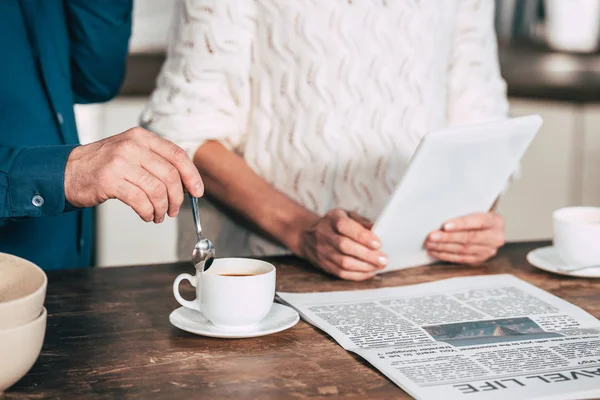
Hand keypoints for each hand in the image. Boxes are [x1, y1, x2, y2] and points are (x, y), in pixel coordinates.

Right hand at [64, 127, 203, 222]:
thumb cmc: (103, 165)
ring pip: (157, 190)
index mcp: (141, 137)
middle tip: (174, 209)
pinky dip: (148, 212)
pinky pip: (141, 201)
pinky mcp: (110, 180)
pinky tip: (146, 215)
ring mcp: (120, 162)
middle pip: (170, 175)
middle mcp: (132, 146)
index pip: (177, 154)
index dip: (192, 175)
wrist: (67, 171)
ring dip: (162, 208)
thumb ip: (156, 161)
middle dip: (177, 198)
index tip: (197, 191)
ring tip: (158, 215)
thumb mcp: (131, 152)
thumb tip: (186, 182)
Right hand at [295, 209, 387, 280]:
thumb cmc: (333, 224)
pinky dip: (358, 275)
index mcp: (332, 218)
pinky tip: (370, 272)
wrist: (306, 236)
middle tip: (383, 259)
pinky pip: (342, 273)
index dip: (362, 236)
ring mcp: (323, 251)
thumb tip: (377, 230)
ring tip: (379, 266)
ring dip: (364, 267)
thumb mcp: (346, 215)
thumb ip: (361, 221)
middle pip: (345, 246)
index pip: (344, 226)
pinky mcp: (324, 265)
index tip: (378, 243)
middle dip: (367, 255)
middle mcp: (324, 235)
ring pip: (343, 263)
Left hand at [425, 212, 504, 265]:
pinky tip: (435, 251)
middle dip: (448, 238)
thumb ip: (462, 211)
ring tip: (429, 243)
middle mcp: (495, 237)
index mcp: (496, 221)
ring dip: (443, 247)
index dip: (461, 224)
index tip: (445, 226)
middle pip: (469, 238)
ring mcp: (488, 251)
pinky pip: (460, 259)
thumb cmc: (475, 214)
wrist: (485, 226)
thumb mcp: (474, 208)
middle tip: (431, 236)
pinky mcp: (479, 259)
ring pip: (463, 250)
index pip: (478, 222)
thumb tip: (439, 214)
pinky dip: (445, 255)